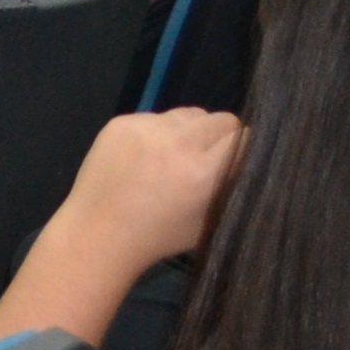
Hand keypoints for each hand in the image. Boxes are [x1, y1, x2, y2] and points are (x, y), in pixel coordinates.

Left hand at [63, 108, 245, 275]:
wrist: (99, 231)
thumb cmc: (160, 235)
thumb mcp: (212, 220)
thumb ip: (233, 186)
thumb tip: (251, 159)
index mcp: (203, 170)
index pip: (245, 138)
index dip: (246, 149)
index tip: (238, 161)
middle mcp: (177, 141)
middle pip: (222, 119)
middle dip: (222, 138)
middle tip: (210, 158)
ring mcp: (146, 128)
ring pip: (190, 114)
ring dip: (192, 130)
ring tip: (178, 157)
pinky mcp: (122, 122)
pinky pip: (157, 116)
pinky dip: (161, 132)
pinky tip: (148, 157)